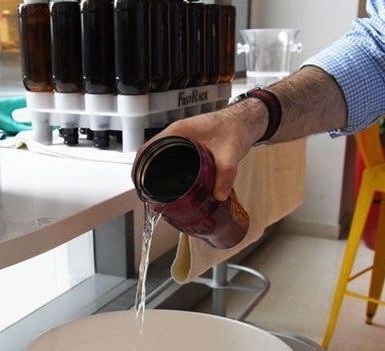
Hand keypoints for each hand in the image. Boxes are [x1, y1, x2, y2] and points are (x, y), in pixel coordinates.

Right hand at [135, 102, 266, 200]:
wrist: (245, 120)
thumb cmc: (235, 129)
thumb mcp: (230, 153)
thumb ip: (226, 174)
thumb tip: (219, 196)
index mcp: (177, 133)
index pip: (147, 149)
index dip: (138, 167)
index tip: (138, 185)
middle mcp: (175, 135)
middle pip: (149, 155)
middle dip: (144, 174)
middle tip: (147, 196)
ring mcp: (181, 139)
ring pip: (159, 157)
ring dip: (153, 172)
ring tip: (155, 194)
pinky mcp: (188, 145)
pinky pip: (169, 157)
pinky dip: (164, 170)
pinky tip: (170, 184)